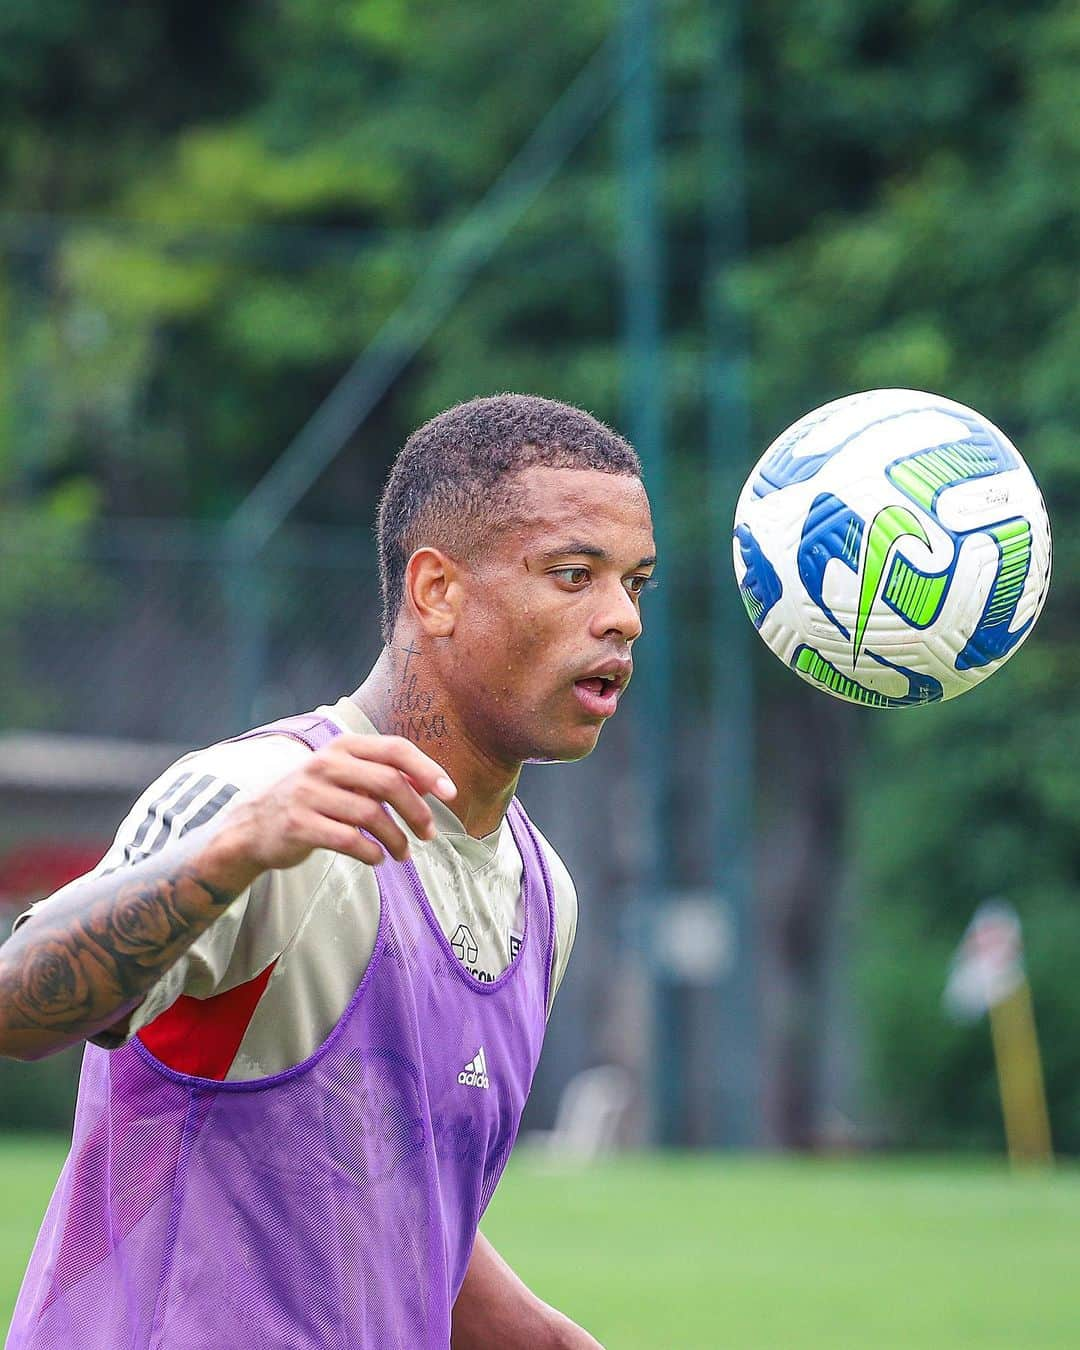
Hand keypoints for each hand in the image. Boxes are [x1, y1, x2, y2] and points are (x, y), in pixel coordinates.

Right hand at [219, 734, 456, 875]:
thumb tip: (429, 784)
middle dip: (417, 811)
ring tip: (402, 853)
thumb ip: (381, 775)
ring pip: (370, 815)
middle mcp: (325, 764)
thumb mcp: (344, 776)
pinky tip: (377, 858)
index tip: (450, 793)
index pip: (395, 749)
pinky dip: (371, 853)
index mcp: (343, 747)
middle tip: (429, 834)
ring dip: (396, 839)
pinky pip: (348, 840)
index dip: (427, 770)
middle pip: (388, 782)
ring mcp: (308, 793)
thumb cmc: (313, 799)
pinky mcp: (297, 824)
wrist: (254, 825)